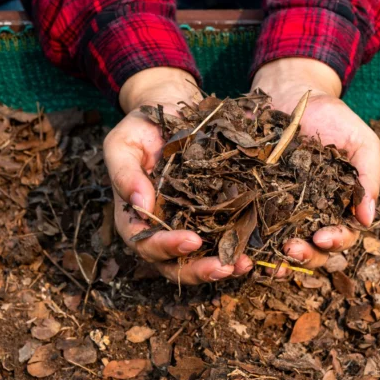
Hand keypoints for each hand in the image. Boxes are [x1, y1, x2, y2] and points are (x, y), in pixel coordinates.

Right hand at [105, 67, 252, 283]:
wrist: (169, 109)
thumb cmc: (140, 128)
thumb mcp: (123, 144)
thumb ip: (124, 173)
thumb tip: (140, 206)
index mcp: (136, 217)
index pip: (146, 242)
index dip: (166, 248)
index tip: (192, 240)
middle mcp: (162, 227)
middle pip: (174, 264)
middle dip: (199, 270)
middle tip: (224, 267)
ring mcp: (189, 223)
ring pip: (201, 258)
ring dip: (223, 266)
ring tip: (245, 265)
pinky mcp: (213, 213)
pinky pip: (224, 236)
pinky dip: (239, 246)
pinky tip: (257, 249)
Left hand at [251, 58, 379, 272]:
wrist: (291, 94)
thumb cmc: (331, 117)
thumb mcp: (360, 141)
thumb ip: (368, 176)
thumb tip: (367, 219)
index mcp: (339, 205)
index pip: (343, 234)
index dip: (335, 241)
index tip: (322, 236)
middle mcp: (312, 213)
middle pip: (313, 249)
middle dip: (305, 255)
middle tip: (292, 249)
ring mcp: (282, 209)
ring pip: (283, 245)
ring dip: (279, 258)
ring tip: (271, 260)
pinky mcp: (256, 200)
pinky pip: (255, 227)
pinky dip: (251, 242)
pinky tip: (244, 249)